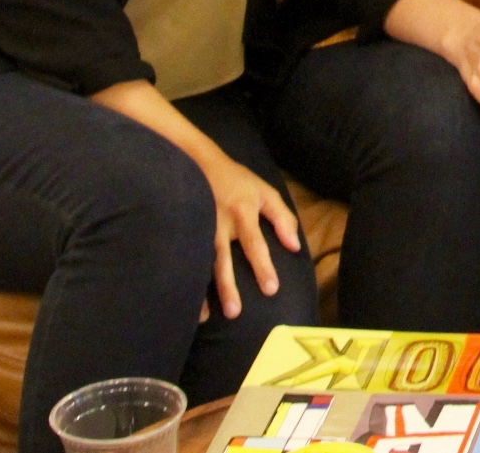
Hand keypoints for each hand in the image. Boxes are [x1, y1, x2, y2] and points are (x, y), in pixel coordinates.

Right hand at [197, 153, 299, 321]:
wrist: (198, 162)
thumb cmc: (238, 182)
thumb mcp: (265, 192)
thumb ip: (283, 218)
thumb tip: (295, 247)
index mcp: (242, 211)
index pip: (254, 242)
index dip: (263, 265)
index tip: (271, 290)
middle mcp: (218, 222)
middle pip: (223, 258)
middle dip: (228, 286)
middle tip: (235, 312)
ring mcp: (197, 228)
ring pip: (200, 263)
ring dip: (202, 292)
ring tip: (205, 317)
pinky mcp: (184, 232)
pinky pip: (185, 260)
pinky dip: (184, 282)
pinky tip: (186, 305)